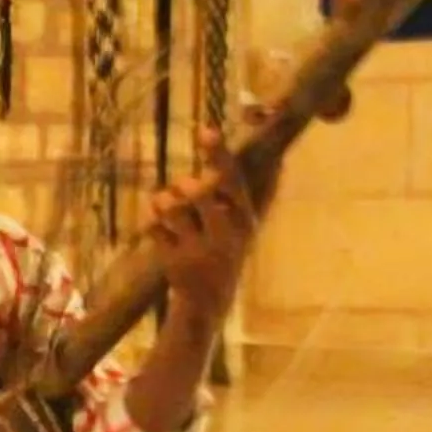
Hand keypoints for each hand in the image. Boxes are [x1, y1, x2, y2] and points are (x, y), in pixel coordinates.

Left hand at [147, 126, 261, 321]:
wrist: (209, 301)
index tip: (206, 130)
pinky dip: (150, 218)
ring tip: (166, 204)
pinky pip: (153, 226)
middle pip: (198, 191)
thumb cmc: (228, 251)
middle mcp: (224, 234)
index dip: (218, 155)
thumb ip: (260, 194)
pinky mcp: (173, 261)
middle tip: (184, 191)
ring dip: (163, 199)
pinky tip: (156, 223)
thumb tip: (280, 162)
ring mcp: (198, 249)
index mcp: (244, 220)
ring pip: (171, 206)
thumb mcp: (246, 226)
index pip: (233, 181)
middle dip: (185, 185)